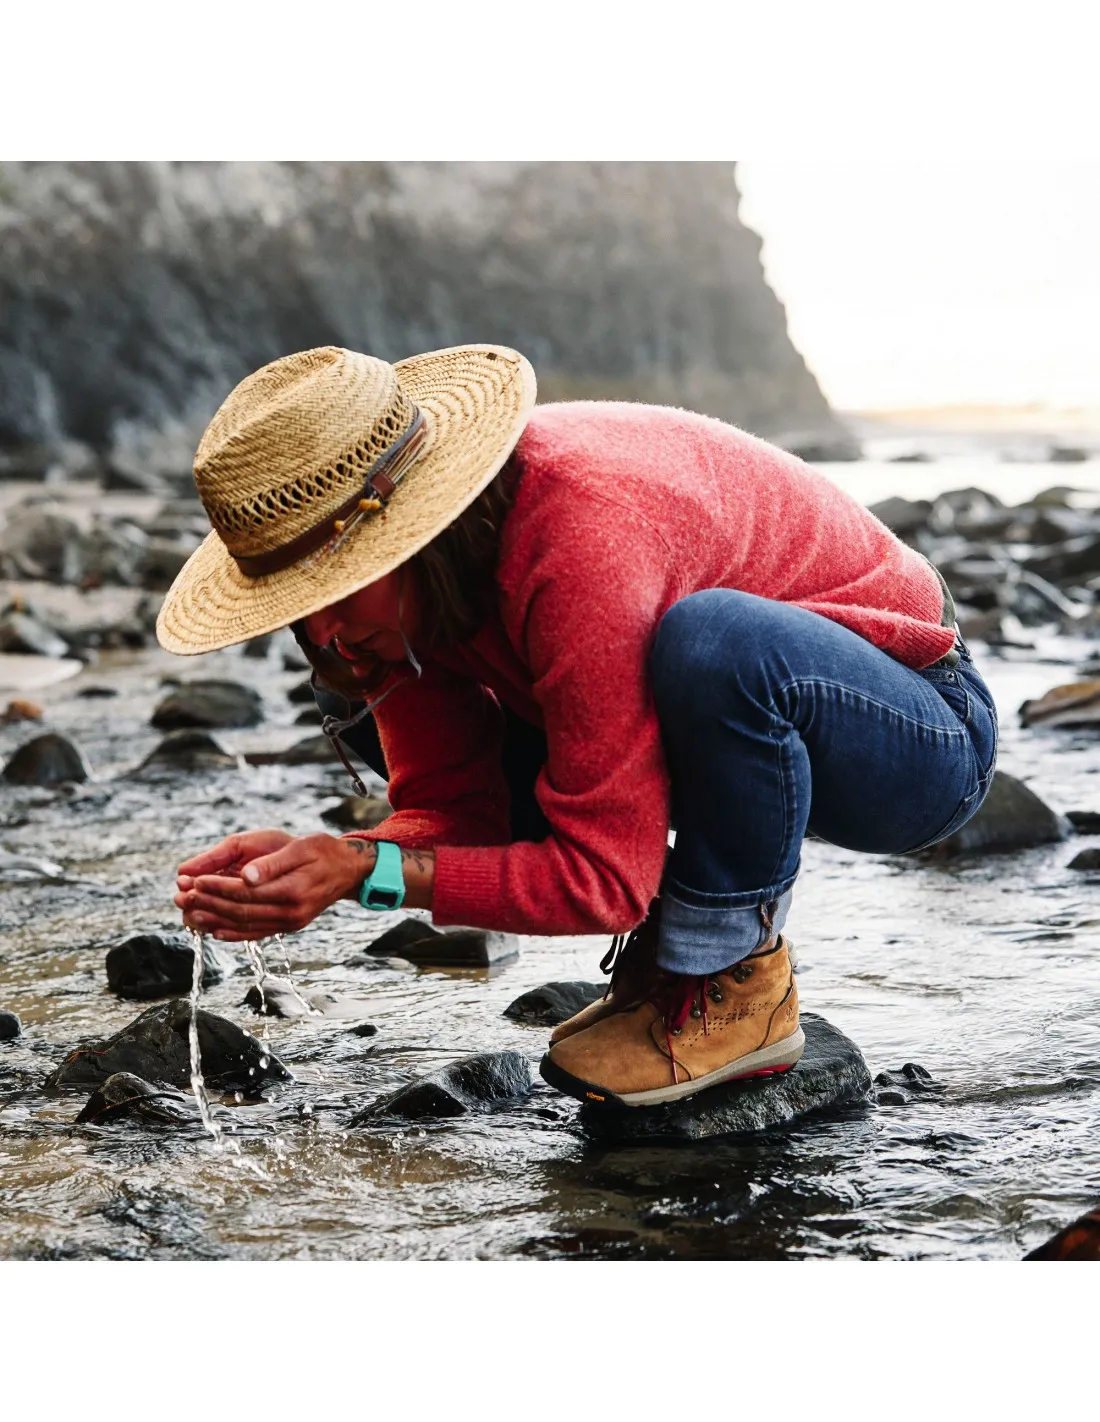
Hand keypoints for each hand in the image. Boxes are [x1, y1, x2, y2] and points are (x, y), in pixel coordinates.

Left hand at [174, 831, 376, 941]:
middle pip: (240, 912)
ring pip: (244, 926)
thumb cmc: (322, 851)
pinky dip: (232, 934)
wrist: (347, 871)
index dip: (217, 888)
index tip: (194, 881)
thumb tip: (246, 876)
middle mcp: (290, 913)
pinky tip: (214, 931)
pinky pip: (255, 933)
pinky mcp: (288, 926)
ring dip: (213, 921)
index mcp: (292, 891)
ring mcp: (289, 923)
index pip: (246, 893)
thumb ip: (272, 863)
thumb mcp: (300, 848)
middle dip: (208, 905)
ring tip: (188, 914)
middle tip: (181, 898)